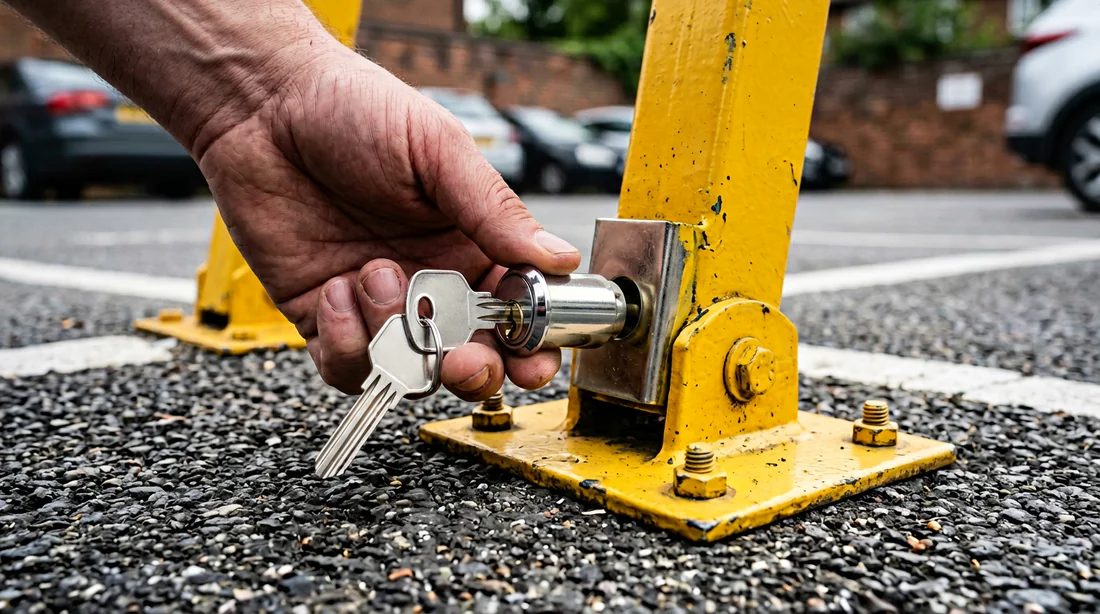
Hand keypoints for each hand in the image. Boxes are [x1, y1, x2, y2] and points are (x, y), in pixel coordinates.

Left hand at [196, 45, 580, 399]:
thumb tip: (560, 258)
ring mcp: (377, 304)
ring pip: (407, 370)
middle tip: (461, 359)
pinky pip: (345, 365)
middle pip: (471, 359)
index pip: (519, 314)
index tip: (532, 351)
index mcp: (472, 246)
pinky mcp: (325, 315)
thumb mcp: (438, 150)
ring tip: (372, 272)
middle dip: (473, 371)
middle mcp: (430, 284)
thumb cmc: (355, 108)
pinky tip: (335, 289)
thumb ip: (495, 211)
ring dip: (396, 339)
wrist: (262, 104)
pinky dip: (345, 344)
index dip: (532, 342)